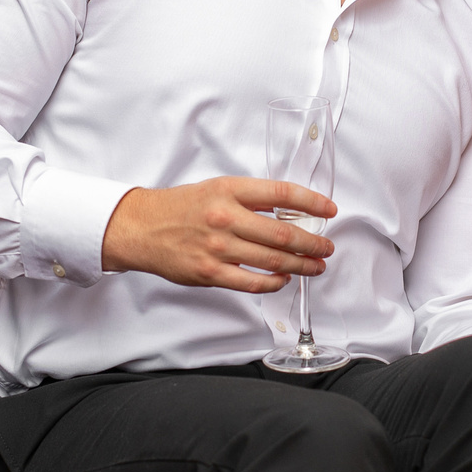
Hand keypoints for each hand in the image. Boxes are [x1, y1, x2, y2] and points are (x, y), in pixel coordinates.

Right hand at [101, 178, 335, 291]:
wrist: (141, 227)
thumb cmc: (181, 207)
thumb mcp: (217, 188)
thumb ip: (251, 198)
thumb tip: (291, 210)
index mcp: (229, 189)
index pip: (281, 193)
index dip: (312, 201)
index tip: (330, 210)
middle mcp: (226, 216)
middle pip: (284, 232)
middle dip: (313, 242)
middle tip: (327, 246)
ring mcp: (218, 247)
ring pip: (273, 260)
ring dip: (301, 265)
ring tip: (316, 266)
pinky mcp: (210, 273)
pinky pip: (252, 282)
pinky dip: (274, 283)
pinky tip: (284, 280)